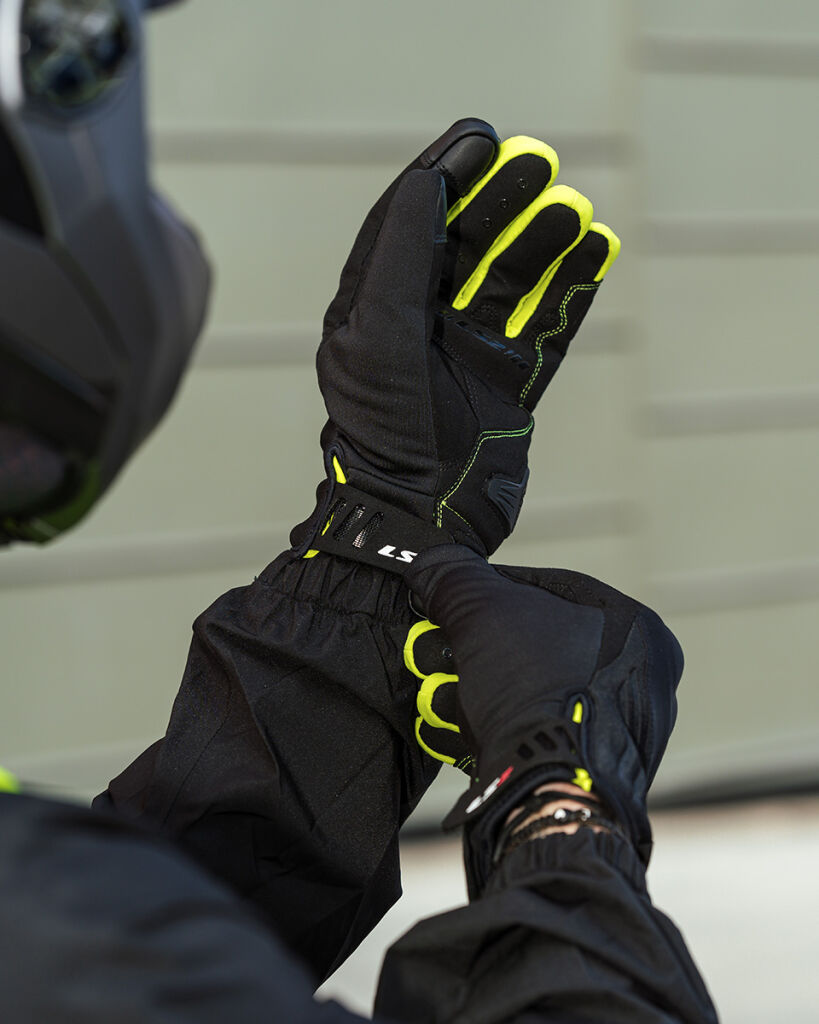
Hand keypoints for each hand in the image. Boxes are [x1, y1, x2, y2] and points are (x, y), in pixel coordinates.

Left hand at [292, 120, 619, 568]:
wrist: (417, 516)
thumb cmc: (384, 426)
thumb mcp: (378, 331)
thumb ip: (400, 254)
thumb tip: (430, 181)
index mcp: (374, 309)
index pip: (409, 223)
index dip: (444, 175)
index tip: (482, 138)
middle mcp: (419, 327)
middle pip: (464, 246)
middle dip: (500, 203)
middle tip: (539, 163)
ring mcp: (465, 357)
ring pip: (509, 283)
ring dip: (541, 243)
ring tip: (572, 209)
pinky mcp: (506, 387)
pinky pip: (544, 328)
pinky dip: (569, 291)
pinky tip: (594, 252)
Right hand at [405, 546, 682, 886]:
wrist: (548, 795)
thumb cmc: (535, 693)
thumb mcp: (481, 612)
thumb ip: (453, 577)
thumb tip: (430, 561)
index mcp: (636, 628)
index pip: (548, 587)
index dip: (488, 591)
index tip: (451, 603)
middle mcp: (638, 679)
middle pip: (535, 642)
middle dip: (478, 647)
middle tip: (443, 652)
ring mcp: (618, 729)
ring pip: (529, 687)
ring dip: (480, 688)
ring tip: (446, 693)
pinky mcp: (591, 769)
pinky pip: (534, 729)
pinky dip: (496, 724)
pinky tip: (464, 727)